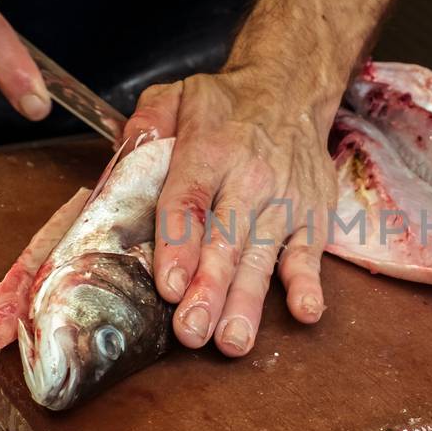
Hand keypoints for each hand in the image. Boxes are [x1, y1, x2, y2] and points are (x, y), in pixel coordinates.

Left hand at [120, 62, 336, 355]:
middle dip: (209, 289)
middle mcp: (250, 178)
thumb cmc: (226, 105)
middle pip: (227, 240)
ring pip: (263, 256)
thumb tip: (118, 164)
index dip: (179, 245)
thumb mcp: (175, 96)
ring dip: (248, 302)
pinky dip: (309, 283)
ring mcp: (285, 200)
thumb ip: (144, 126)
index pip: (189, 201)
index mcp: (209, 151)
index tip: (169, 285)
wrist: (292, 89)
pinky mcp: (313, 215)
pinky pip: (311, 253)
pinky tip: (305, 312)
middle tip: (191, 331)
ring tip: (233, 341)